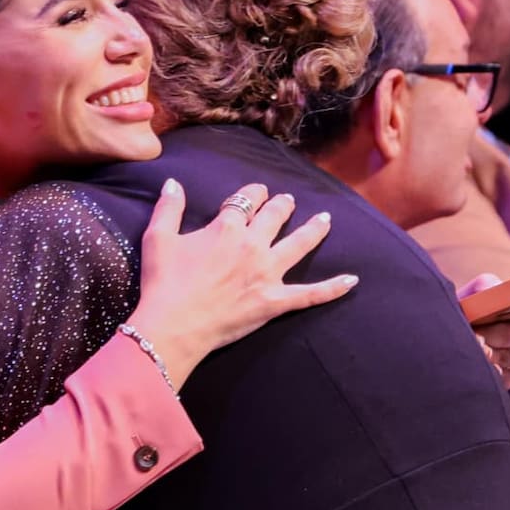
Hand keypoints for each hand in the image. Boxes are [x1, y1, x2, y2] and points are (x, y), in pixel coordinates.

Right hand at [128, 179, 356, 388]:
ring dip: (314, 230)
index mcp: (226, 228)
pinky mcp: (274, 302)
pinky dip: (332, 288)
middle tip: (288, 201)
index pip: (245, 201)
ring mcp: (267, 274)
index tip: (256, 191)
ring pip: (299, 245)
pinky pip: (310, 294)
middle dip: (282, 206)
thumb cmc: (163, 283)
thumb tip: (174, 183)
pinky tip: (351, 281)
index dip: (253, 193)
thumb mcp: (158, 238)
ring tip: (325, 219)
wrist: (173, 326)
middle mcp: (252, 245)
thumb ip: (169, 207)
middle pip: (275, 217)